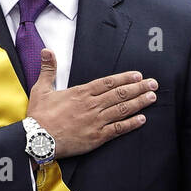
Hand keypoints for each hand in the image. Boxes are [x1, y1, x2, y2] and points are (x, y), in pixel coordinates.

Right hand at [25, 48, 156, 157]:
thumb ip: (48, 69)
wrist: (37, 139)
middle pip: (120, 94)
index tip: (138, 75)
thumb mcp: (41, 89)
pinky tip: (142, 119)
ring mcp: (96, 121)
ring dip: (139, 103)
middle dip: (138, 88)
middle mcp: (92, 105)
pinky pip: (118, 129)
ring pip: (122, 109)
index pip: (108, 83)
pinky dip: (131, 124)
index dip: (125, 78)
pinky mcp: (97, 137)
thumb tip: (46, 51)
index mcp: (81, 93)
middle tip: (153, 84)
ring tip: (152, 97)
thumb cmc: (39, 116)